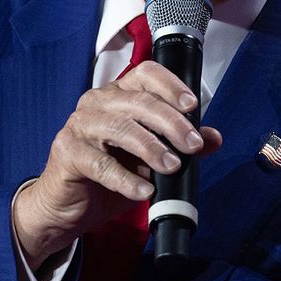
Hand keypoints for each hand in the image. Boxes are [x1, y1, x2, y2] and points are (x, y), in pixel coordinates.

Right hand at [12, 61, 222, 269]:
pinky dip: (126, 178)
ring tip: (172, 166)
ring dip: (151, 147)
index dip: (171, 86)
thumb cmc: (110, 174)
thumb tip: (213, 137)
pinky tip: (143, 190)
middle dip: (170, 123)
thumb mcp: (150, 160)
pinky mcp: (67, 151)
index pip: (146, 74)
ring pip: (120, 128)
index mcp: (118, 94)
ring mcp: (80, 125)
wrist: (69, 206)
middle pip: (138, 101)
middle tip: (192, 145)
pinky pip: (100, 163)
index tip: (192, 105)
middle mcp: (98, 102)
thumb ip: (179, 145)